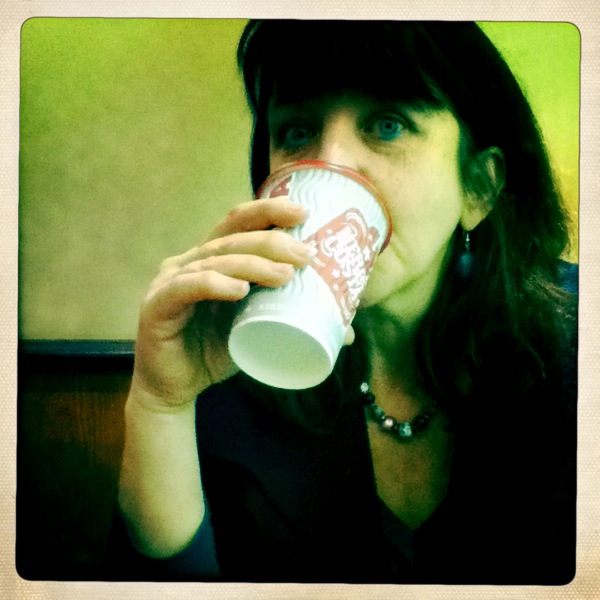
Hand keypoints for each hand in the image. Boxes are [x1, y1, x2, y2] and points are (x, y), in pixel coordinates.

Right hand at [131, 197, 312, 406]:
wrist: (175, 389)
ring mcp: (169, 281)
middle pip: (231, 238)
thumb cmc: (216, 352)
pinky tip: (239, 291)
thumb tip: (347, 331)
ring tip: (285, 275)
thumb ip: (294, 322)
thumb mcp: (260, 331)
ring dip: (252, 264)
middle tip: (306, 254)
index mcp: (211, 258)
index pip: (238, 223)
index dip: (268, 211)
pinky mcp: (156, 306)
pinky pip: (186, 289)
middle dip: (271, 241)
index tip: (304, 212)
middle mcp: (189, 262)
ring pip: (214, 261)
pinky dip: (214, 285)